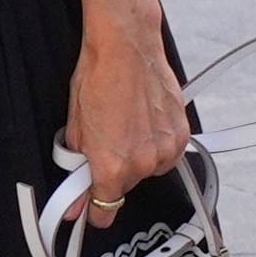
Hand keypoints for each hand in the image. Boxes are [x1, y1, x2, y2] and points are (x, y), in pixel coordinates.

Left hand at [62, 0, 185, 232]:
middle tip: (104, 143)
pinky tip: (142, 122)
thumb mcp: (76, 127)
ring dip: (136, 158)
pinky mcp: (182, 135)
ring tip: (125, 126)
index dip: (94, 209)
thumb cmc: (98, 78)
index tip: (90, 208)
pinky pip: (166, 153)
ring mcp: (166, 149)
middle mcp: (143, 163)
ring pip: (147, 170)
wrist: (126, 46)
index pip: (104, 209)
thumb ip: (76, 167)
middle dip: (112, 171)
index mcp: (113, 167)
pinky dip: (154, 144)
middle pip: (125, 187)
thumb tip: (73, 199)